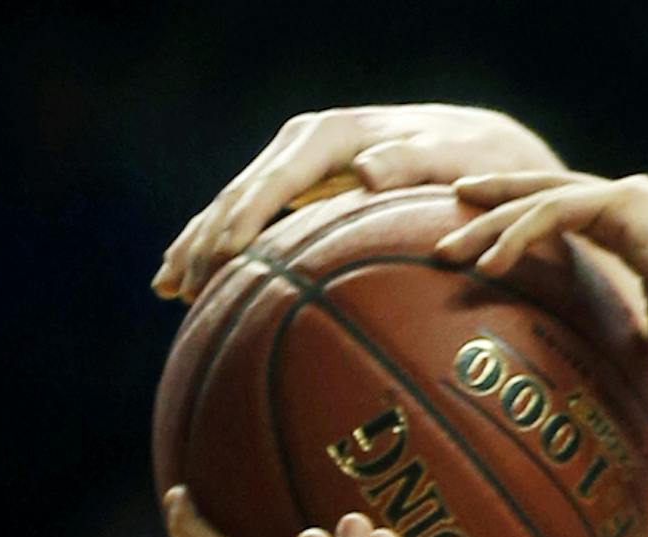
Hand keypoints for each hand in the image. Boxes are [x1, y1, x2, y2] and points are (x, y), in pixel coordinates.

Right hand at [157, 102, 560, 300]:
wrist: (479, 150)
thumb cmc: (473, 163)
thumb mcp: (455, 160)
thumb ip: (414, 163)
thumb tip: (370, 172)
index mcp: (336, 136)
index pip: (278, 178)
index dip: (246, 216)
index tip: (223, 257)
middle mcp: (307, 144)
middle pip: (242, 192)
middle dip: (208, 239)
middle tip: (183, 288)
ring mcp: (299, 164)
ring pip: (234, 204)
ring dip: (199, 245)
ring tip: (169, 288)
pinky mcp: (301, 186)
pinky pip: (250, 217)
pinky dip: (218, 246)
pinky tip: (192, 281)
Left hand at [442, 171, 647, 371]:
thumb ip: (630, 328)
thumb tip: (612, 358)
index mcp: (628, 224)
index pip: (558, 213)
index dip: (516, 221)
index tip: (476, 238)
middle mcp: (622, 199)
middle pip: (538, 195)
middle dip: (488, 209)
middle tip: (443, 225)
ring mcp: (623, 196)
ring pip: (538, 198)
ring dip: (490, 223)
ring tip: (449, 248)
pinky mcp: (625, 203)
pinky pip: (556, 213)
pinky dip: (520, 234)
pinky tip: (491, 260)